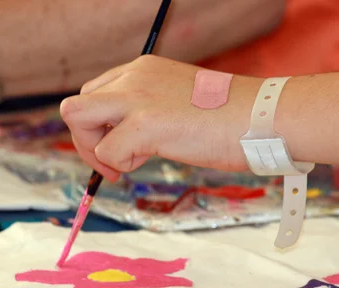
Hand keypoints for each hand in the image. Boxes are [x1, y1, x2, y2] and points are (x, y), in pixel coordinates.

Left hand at [60, 55, 260, 181]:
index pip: (96, 93)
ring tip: (124, 165)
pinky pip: (106, 151)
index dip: (100, 125)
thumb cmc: (232, 117)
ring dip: (92, 150)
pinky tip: (147, 161)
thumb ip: (152, 111)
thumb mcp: (181, 103)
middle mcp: (134, 77)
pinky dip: (120, 165)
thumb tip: (130, 138)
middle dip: (88, 139)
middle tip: (113, 164)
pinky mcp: (145, 124)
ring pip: (76, 118)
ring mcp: (137, 98)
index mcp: (143, 69)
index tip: (119, 146)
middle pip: (78, 105)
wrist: (262, 118)